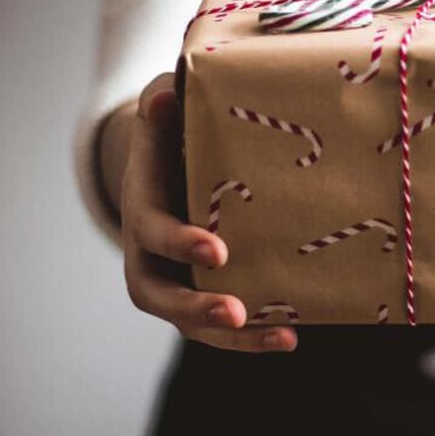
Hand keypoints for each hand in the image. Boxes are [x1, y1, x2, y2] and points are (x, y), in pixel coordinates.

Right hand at [120, 73, 297, 351]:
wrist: (167, 161)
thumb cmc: (171, 131)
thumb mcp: (164, 110)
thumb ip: (163, 105)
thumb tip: (165, 98)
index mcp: (142, 207)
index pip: (152, 231)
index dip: (180, 243)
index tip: (217, 250)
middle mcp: (149, 254)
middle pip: (158, 295)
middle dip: (195, 307)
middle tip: (235, 312)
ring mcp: (174, 278)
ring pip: (189, 322)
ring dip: (233, 337)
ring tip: (282, 337)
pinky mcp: (200, 291)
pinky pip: (219, 325)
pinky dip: (251, 336)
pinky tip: (291, 336)